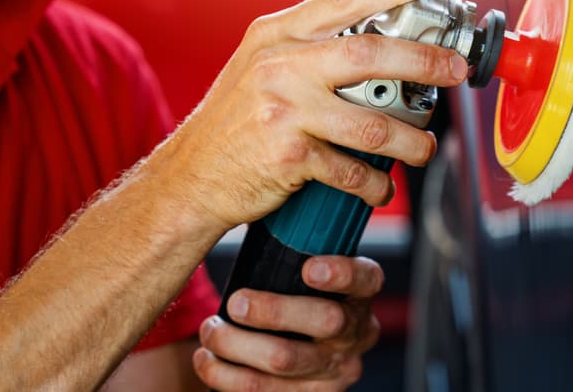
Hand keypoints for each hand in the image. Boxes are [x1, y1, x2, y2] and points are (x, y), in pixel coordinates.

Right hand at [144, 0, 467, 231]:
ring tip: (424, 150)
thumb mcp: (263, 66)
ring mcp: (284, 110)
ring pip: (373, 124)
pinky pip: (352, 170)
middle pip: (371, 54)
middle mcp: (281, 66)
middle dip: (425, 62)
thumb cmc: (237, 122)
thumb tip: (387, 44)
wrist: (190, 177)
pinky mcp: (288, 156)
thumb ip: (313, 50)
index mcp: (278, 34)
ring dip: (411, 142)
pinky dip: (374, 183)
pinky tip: (380, 186)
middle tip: (456, 70)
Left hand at [192, 256, 382, 390]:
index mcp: (360, 294)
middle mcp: (355, 332)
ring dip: (238, 344)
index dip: (341, 273)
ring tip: (211, 329)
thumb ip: (298, 252)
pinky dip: (225, 374)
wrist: (301, 364)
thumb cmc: (297, 300)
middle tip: (237, 301)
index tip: (310, 267)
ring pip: (286, 360)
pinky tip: (206, 358)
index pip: (366, 278)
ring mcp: (334, 369)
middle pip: (325, 321)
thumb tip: (257, 200)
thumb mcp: (308, 278)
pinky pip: (263, 391)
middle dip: (275, 311)